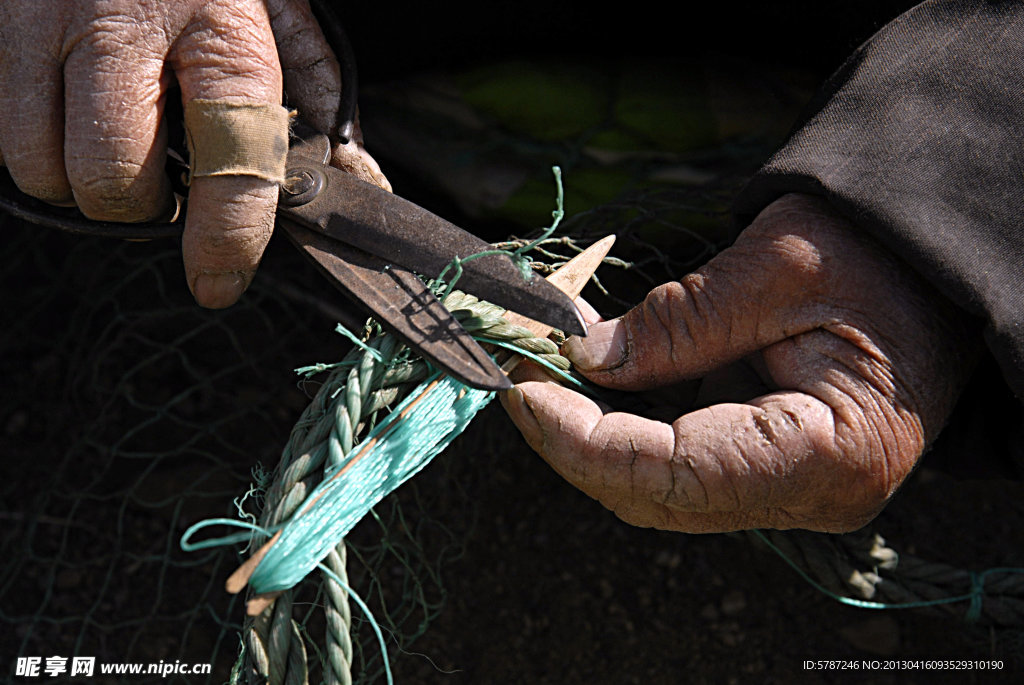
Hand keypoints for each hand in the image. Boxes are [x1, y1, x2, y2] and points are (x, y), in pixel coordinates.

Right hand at [0, 0, 387, 307]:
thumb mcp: (282, 4)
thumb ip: (316, 91)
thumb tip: (351, 175)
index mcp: (221, 30)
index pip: (228, 165)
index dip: (225, 240)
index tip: (219, 280)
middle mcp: (123, 27)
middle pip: (110, 179)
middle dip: (139, 211)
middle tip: (165, 191)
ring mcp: (43, 19)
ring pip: (38, 164)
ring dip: (80, 184)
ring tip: (120, 152)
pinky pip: (2, 123)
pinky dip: (40, 144)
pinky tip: (79, 116)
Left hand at [501, 194, 978, 532]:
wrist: (937, 275)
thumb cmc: (881, 260)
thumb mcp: (778, 266)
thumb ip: (679, 321)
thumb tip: (584, 355)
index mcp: (827, 454)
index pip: (674, 475)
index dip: (582, 440)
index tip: (521, 387)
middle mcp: (808, 495)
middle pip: (656, 495)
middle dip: (572, 440)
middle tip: (519, 372)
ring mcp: (787, 490)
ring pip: (658, 490)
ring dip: (589, 437)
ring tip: (541, 374)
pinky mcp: (767, 469)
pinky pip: (677, 467)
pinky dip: (622, 431)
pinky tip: (588, 385)